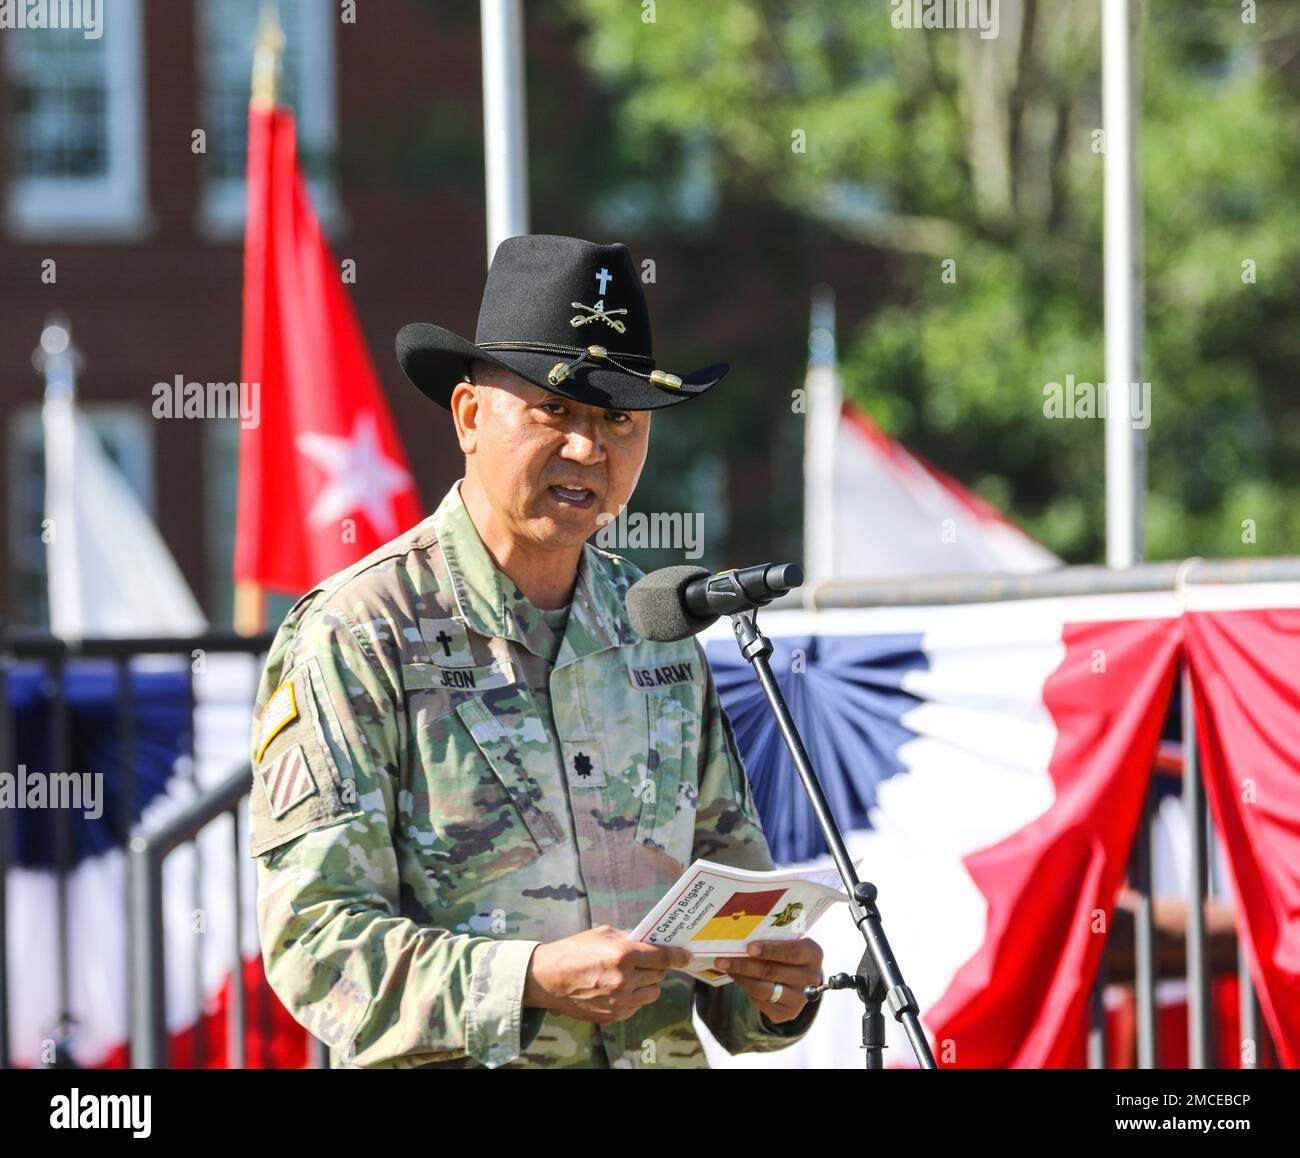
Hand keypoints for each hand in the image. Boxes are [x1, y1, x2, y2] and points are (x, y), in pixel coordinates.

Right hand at [524, 925, 693, 1024]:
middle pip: (659, 975)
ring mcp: (619, 1001)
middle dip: (657, 966)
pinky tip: (620, 988)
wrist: (546, 979)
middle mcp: (624, 980)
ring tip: (634, 975)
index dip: (678, 956)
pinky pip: (637, 1006)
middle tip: (648, 960)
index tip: (686, 955)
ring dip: (649, 983)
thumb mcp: (601, 935)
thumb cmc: (572, 951)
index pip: (661, 957)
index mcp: (622, 956)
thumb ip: (628, 938)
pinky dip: (635, 997)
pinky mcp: (613, 1016)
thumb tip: (648, 942)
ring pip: (653, 993)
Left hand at [714, 938, 822, 1025]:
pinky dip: (746, 988)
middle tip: (722, 959)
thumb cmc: (787, 951)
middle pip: (772, 971)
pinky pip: (761, 1001)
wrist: (798, 977)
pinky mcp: (788, 1013)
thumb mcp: (787, 941)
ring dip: (740, 977)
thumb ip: (771, 939)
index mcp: (813, 954)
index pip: (791, 952)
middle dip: (744, 964)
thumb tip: (738, 935)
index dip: (770, 950)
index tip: (749, 948)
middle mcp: (811, 978)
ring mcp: (800, 999)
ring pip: (763, 988)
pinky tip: (736, 977)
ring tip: (723, 966)